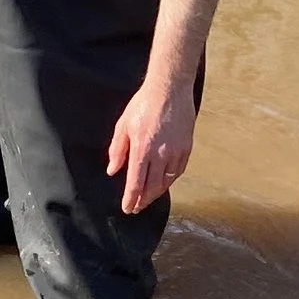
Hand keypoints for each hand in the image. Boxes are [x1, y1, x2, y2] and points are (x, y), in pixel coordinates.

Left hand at [107, 74, 196, 214]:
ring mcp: (175, 152)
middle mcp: (160, 154)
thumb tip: (112, 170)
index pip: (135, 183)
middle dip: (143, 201)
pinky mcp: (186, 148)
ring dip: (156, 193)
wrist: (169, 89)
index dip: (131, 199)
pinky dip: (170, 181)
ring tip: (148, 198)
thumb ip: (117, 150)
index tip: (127, 208)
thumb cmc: (144, 104)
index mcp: (142, 149)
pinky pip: (178, 171)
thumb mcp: (123, 125)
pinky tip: (163, 183)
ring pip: (166, 182)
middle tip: (137, 207)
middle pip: (152, 188)